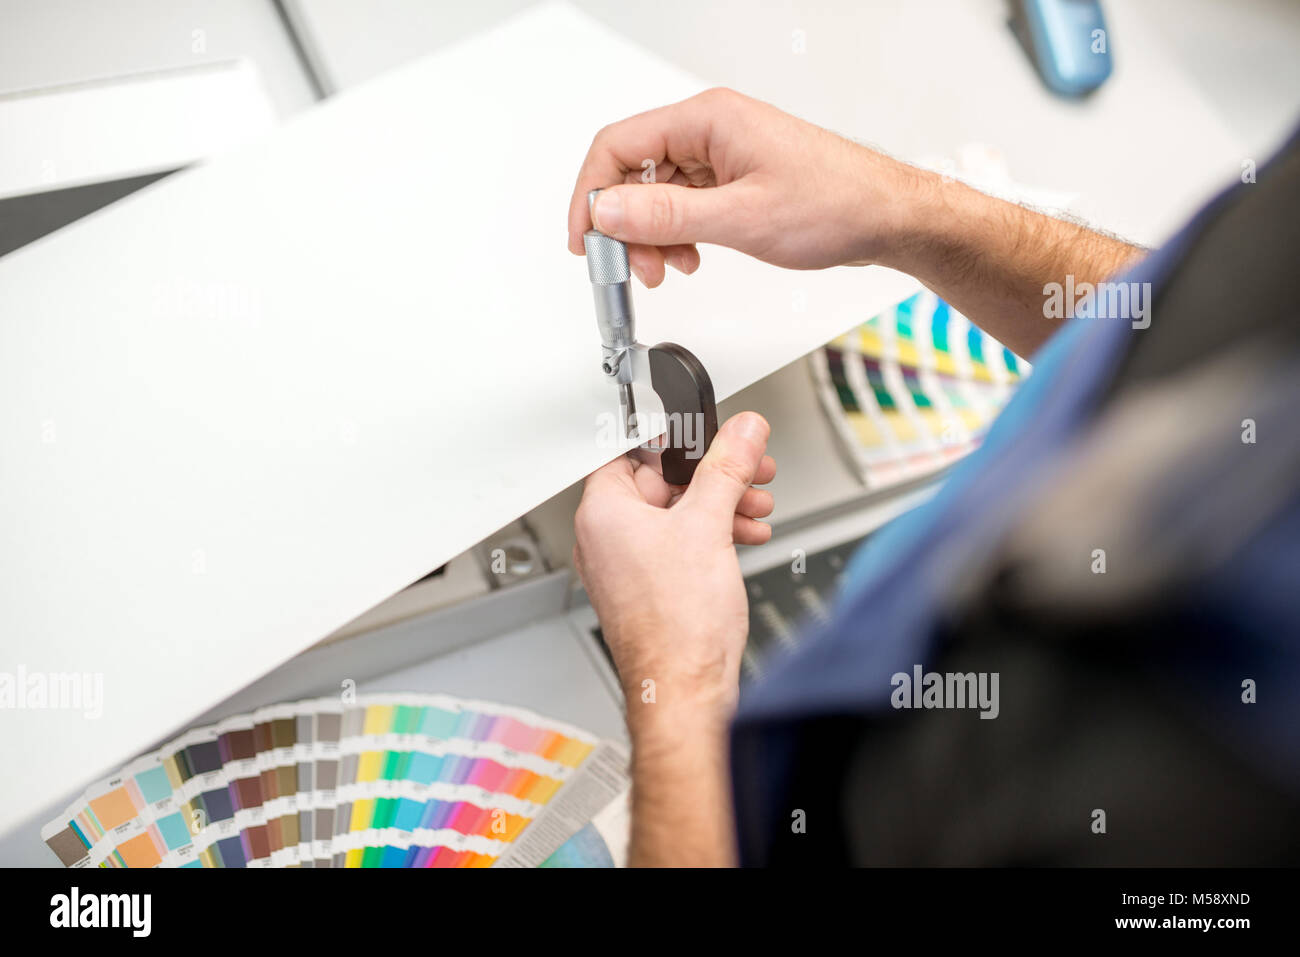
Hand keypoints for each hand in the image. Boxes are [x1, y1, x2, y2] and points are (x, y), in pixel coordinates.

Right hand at [567, 87, 918, 287]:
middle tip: (636, 267)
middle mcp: (710, 131)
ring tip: (670, 269)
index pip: (618, 146)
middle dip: (627, 225)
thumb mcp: (742, 217)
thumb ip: (668, 216)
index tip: (586, 238)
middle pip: (634, 172)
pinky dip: (678, 235)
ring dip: (653, 236)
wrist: (887, 217)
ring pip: (657, 194)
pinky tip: (691, 258)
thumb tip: (608, 211)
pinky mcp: (733, 179)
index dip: (593, 194)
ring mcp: (722, 155)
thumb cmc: (836, 203)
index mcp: (708, 120)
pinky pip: (685, 204)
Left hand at [573, 412, 774, 720]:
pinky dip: (712, 535)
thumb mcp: (710, 525)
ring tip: (756, 504)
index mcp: (603, 514)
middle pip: (660, 482)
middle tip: (748, 469)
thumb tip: (742, 431)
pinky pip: (679, 546)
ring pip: (676, 515)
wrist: (685, 690)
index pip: (629, 451)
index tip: (707, 434)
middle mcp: (606, 538)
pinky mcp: (649, 588)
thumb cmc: (676, 625)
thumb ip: (727, 468)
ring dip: (720, 505)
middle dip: (712, 475)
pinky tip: (745, 535)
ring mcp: (626, 566)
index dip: (672, 439)